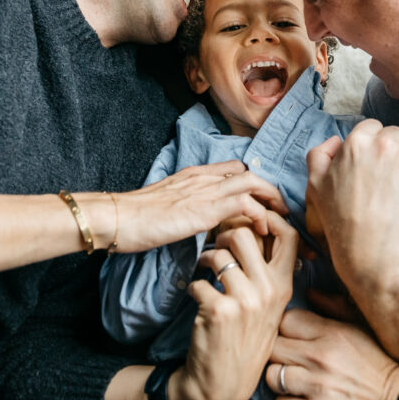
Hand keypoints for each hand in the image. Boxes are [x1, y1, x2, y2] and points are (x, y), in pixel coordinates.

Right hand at [90, 160, 288, 252]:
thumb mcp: (167, 207)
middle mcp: (202, 177)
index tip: (263, 201)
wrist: (116, 218)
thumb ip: (186, 207)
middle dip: (270, 190)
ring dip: (271, 200)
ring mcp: (204, 190)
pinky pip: (243, 204)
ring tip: (281, 219)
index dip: (252, 183)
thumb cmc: (135, 218)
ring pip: (251, 182)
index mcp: (193, 175)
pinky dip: (259, 215)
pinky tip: (263, 230)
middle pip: (248, 172)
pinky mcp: (204, 209)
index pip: (233, 169)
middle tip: (281, 209)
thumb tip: (198, 221)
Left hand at [171, 211, 298, 399]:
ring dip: (205, 259)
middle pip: (245, 234)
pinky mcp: (219, 310)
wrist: (223, 383)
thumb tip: (255, 228)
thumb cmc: (244, 339)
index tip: (250, 221)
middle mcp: (269, 291)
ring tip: (204, 269)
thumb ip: (267, 272)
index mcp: (284, 286)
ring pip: (218, 254)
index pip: (288, 234)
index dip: (267, 218)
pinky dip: (194, 287)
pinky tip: (199, 298)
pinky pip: (199, 281)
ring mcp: (245, 301)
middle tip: (217, 246)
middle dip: (225, 234)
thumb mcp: (268, 306)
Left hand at [266, 309, 398, 399]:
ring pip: (272, 376)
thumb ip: (333, 308)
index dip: (287, 328)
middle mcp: (322, 358)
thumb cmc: (378, 362)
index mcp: (332, 333)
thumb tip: (308, 292)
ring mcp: (317, 387)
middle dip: (280, 353)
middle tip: (293, 359)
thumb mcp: (361, 328)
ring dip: (281, 380)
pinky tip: (302, 398)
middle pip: (274, 347)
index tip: (294, 336)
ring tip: (296, 380)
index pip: (286, 319)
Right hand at [305, 120, 398, 293]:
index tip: (371, 159)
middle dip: (392, 147)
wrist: (371, 252)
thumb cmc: (339, 220)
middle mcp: (384, 146)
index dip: (371, 141)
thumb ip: (319, 154)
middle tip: (385, 172)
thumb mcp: (315, 185)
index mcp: (356, 143)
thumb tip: (336, 141)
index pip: (372, 125)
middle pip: (396, 132)